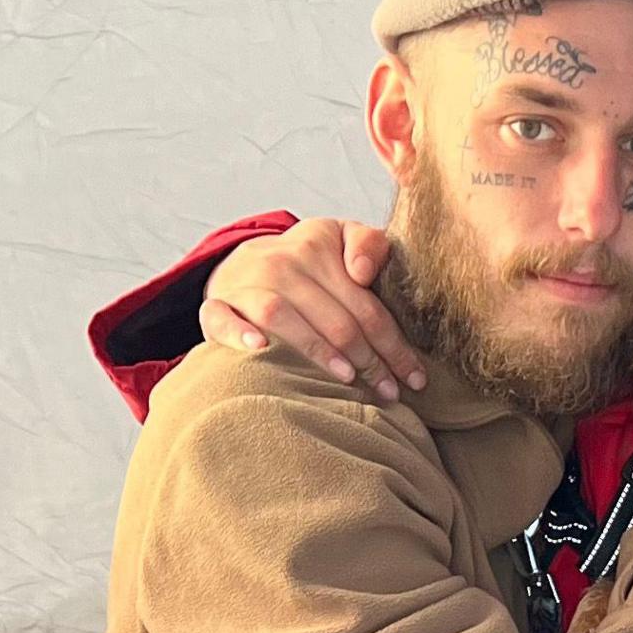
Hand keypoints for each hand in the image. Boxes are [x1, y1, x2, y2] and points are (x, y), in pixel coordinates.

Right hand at [202, 217, 422, 402]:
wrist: (245, 262)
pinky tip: (260, 350)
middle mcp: (280, 262)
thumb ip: (369, 245)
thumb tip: (363, 273)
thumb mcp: (342, 239)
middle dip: (369, 360)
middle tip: (389, 392)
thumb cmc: (309, 263)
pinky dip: (238, 334)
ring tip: (347, 378)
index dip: (393, 344)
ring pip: (283, 317)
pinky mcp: (218, 306)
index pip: (365, 303)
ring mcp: (246, 284)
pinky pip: (222, 319)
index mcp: (318, 243)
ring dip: (317, 350)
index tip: (414, 378)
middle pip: (334, 317)